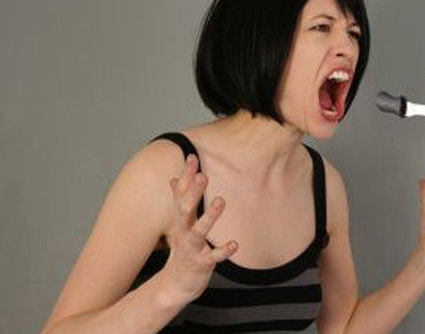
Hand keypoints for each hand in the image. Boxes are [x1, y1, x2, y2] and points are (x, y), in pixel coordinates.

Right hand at [161, 154, 237, 300]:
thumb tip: (175, 178)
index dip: (186, 176)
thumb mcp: (180, 223)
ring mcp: (191, 248)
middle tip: (203, 175)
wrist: (177, 282)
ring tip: (221, 201)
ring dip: (209, 216)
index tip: (193, 157)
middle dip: (194, 192)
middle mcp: (183, 231)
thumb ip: (180, 200)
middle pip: (185, 209)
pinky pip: (213, 256)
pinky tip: (235, 244)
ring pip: (198, 231)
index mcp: (181, 219)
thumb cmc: (183, 247)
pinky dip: (223, 250)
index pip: (181, 194)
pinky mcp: (201, 263)